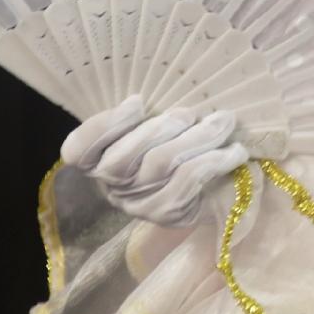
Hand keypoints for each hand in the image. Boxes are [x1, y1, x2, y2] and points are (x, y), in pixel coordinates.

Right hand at [61, 95, 248, 227]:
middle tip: (192, 112)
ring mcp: (139, 204)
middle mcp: (113, 187)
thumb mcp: (157, 128)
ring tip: (223, 121)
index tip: (138, 101)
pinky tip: (234, 151)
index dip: (105, 124)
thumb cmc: (179, 146)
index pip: (79, 150)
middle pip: (125, 157)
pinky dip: (215, 159)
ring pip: (161, 163)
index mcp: (98, 161)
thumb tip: (147, 99)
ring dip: (197, 137)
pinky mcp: (169, 214)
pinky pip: (190, 179)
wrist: (215, 188)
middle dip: (163, 126)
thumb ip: (146, 116)